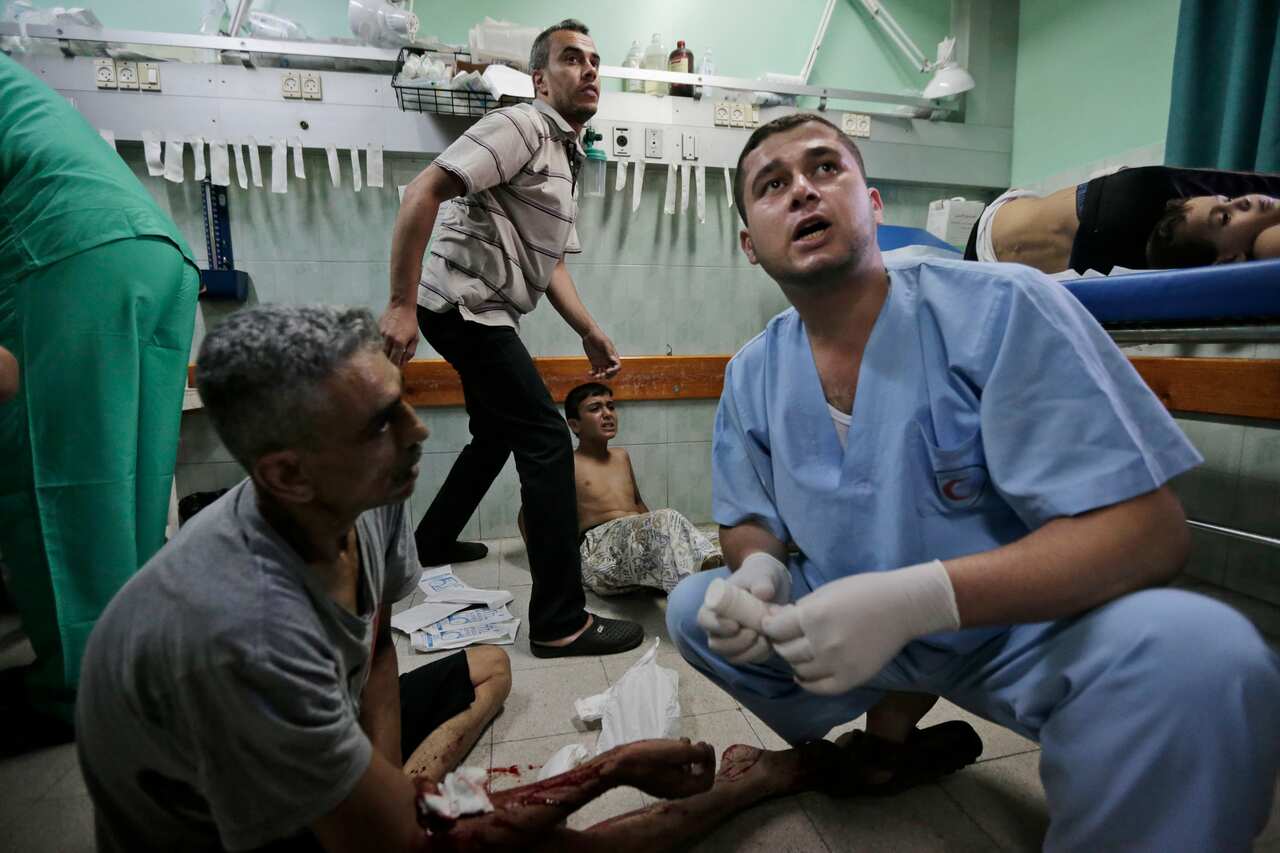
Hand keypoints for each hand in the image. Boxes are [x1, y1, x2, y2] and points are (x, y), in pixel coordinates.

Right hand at [379, 303, 419, 366]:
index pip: (394, 360)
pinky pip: (376, 342)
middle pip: (385, 357)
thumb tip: (404, 363)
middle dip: (386, 364)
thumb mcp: (415, 338)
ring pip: (379, 350)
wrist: (401, 306)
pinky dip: (378, 347)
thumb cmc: (410, 322)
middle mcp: (389, 339)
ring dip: (381, 356)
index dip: (394, 367)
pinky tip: (379, 350)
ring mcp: (381, 334)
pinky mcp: (376, 329)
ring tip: (381, 362)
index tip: (394, 372)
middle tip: (386, 370)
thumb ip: (410, 352)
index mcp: (400, 342)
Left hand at [582, 328, 620, 378]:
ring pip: (603, 373)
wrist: (589, 334)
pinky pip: (595, 371)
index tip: (607, 371)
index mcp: (613, 356)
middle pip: (612, 372)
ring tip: (595, 376)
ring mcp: (601, 362)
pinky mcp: (594, 362)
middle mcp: (608, 360)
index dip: (614, 371)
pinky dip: (593, 374)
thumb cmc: (598, 336)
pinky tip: (589, 373)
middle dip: (608, 376)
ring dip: (600, 377)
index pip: (617, 366)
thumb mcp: (605, 342)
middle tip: (602, 375)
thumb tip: (613, 359)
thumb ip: (609, 351)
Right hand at [608, 738, 715, 798]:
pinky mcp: (655, 780)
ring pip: (685, 773)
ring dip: (690, 757)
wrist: (617, 765)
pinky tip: (670, 746)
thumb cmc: (648, 758)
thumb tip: (704, 751)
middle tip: (700, 743)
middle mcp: (675, 791)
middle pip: (697, 778)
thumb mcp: (677, 752)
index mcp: (683, 789)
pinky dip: (677, 759)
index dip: (710, 763)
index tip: (705, 745)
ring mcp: (664, 787)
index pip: (706, 781)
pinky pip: (672, 771)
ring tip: (686, 741)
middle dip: (702, 760)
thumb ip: (696, 753)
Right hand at [697, 552, 790, 664]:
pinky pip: (747, 659)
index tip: (735, 625)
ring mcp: (732, 639)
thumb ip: (762, 581)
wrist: (774, 585)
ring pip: (731, 656)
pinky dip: (759, 655)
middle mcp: (718, 625)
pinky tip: (771, 644)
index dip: (716, 627)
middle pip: (716, 644)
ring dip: (748, 652)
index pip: (704, 620)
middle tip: (755, 633)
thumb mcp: (762, 574)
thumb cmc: (760, 575)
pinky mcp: (747, 648)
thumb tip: (763, 593)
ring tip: (765, 639)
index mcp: (714, 605)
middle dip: (735, 644)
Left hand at [760, 560, 958, 695]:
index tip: (774, 625)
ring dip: (795, 661)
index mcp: (813, 616)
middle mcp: (822, 642)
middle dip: (782, 643)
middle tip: (788, 638)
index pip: (774, 630)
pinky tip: (805, 674)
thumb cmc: (863, 592)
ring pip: (799, 670)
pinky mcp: (850, 679)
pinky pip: (818, 688)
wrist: (902, 607)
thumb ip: (799, 608)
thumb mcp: (826, 591)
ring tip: (801, 652)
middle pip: (785, 651)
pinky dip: (807, 682)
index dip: (771, 627)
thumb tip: (772, 619)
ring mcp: (836, 664)